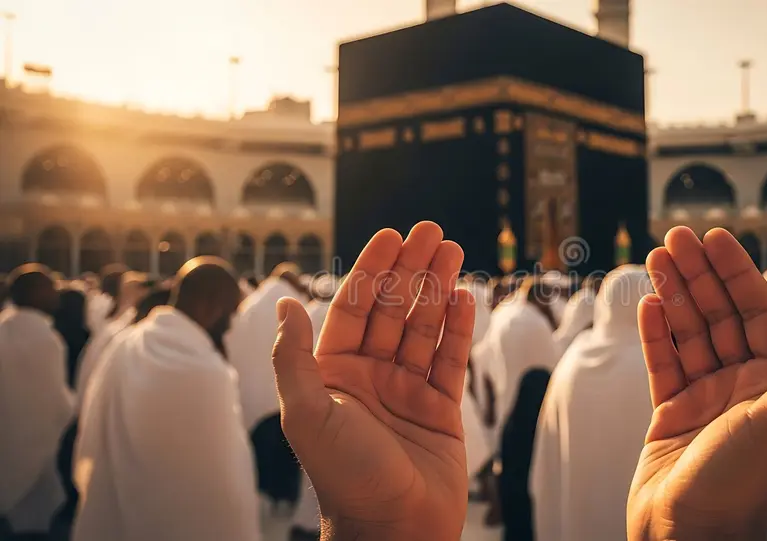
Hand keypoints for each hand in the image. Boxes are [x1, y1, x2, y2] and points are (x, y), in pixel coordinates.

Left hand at [271, 222, 474, 540]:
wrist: (394, 529)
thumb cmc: (344, 476)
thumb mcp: (307, 414)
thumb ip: (294, 358)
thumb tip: (285, 303)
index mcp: (334, 374)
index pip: (355, 308)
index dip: (373, 270)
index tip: (391, 236)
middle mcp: (370, 376)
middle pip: (394, 310)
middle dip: (411, 269)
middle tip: (432, 230)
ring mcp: (406, 390)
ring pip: (425, 328)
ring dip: (438, 289)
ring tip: (452, 251)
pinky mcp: (440, 409)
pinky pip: (450, 359)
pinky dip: (458, 328)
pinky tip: (465, 297)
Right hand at [628, 227, 766, 539]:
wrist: (688, 532)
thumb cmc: (741, 482)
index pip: (756, 311)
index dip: (736, 272)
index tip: (714, 239)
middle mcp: (741, 385)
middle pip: (718, 315)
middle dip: (698, 274)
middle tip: (675, 237)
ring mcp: (704, 397)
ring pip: (688, 333)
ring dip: (673, 294)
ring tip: (655, 258)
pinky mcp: (670, 412)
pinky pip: (662, 363)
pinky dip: (655, 333)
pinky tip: (648, 304)